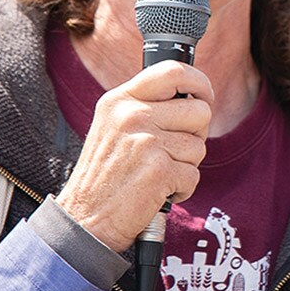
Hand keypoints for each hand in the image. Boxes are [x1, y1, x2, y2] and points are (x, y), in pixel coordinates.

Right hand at [55, 61, 212, 252]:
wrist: (85, 219)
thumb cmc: (104, 176)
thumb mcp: (112, 126)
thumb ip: (145, 106)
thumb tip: (193, 96)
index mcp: (120, 100)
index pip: (173, 71)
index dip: (199, 83)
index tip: (204, 97)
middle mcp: (132, 115)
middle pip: (199, 111)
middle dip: (197, 134)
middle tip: (173, 151)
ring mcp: (146, 141)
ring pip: (200, 146)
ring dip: (186, 165)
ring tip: (158, 173)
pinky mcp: (159, 170)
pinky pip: (194, 174)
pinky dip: (182, 188)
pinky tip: (159, 191)